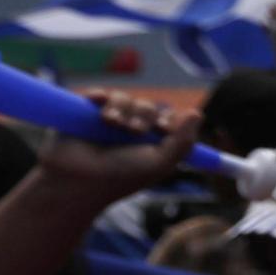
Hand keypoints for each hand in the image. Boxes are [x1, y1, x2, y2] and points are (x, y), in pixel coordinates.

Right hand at [33, 90, 202, 204]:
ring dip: (121, 107)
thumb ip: (183, 142)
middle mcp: (129, 131)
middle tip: (133, 131)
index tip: (163, 129)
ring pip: (124, 98)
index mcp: (149, 144)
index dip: (167, 119)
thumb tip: (198, 113)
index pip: (166, 119)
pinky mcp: (85, 114)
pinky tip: (97, 102)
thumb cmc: (120, 176)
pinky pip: (99, 94)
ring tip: (111, 122)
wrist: (77, 180)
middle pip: (147, 106)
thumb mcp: (159, 163)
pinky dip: (100, 95)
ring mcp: (107, 121)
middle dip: (143, 115)